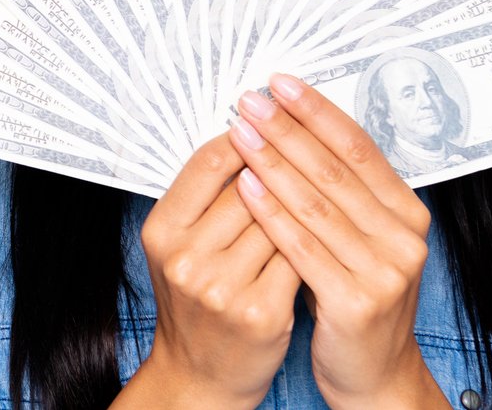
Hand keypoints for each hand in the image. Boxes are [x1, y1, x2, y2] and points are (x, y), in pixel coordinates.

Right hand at [129, 133, 299, 409]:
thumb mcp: (179, 247)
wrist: (200, 376)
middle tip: (305, 134)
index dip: (244, 135)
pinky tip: (329, 224)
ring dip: (304, 197)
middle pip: (249, 187)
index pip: (207, 163)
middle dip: (281, 159)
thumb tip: (246, 136)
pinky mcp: (262, 313)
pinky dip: (315, 238)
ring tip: (322, 176)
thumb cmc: (194, 302)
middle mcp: (187, 258)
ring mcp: (224, 288)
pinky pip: (298, 257)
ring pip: (280, 220)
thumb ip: (202, 199)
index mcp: (162, 232)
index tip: (269, 116)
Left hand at [230, 74, 448, 409]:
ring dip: (273, 162)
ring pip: (317, 204)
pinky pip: (303, 246)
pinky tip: (245, 186)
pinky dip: (272, 212)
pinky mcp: (356, 301)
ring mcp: (384, 271)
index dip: (318, 113)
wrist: (373, 376)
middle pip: (336, 170)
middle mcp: (404, 238)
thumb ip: (340, 194)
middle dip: (288, 129)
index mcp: (408, 213)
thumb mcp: (360, 240)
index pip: (359, 149)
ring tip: (240, 132)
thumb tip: (292, 126)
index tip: (281, 83)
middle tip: (250, 99)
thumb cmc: (355, 297)